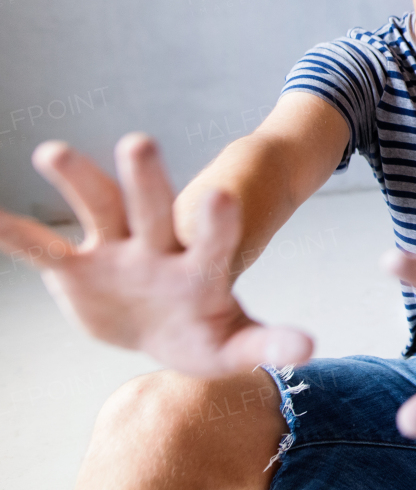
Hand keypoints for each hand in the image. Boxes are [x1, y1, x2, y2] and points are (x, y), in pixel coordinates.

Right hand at [0, 134, 312, 376]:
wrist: (172, 328)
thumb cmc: (210, 330)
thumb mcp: (239, 342)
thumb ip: (269, 342)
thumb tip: (311, 348)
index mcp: (203, 266)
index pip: (214, 237)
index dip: (217, 221)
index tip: (221, 194)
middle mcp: (159, 247)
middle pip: (153, 207)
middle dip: (146, 179)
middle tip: (140, 141)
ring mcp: (117, 252)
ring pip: (99, 207)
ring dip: (78, 180)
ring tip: (51, 151)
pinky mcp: (79, 270)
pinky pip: (43, 250)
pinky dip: (16, 236)